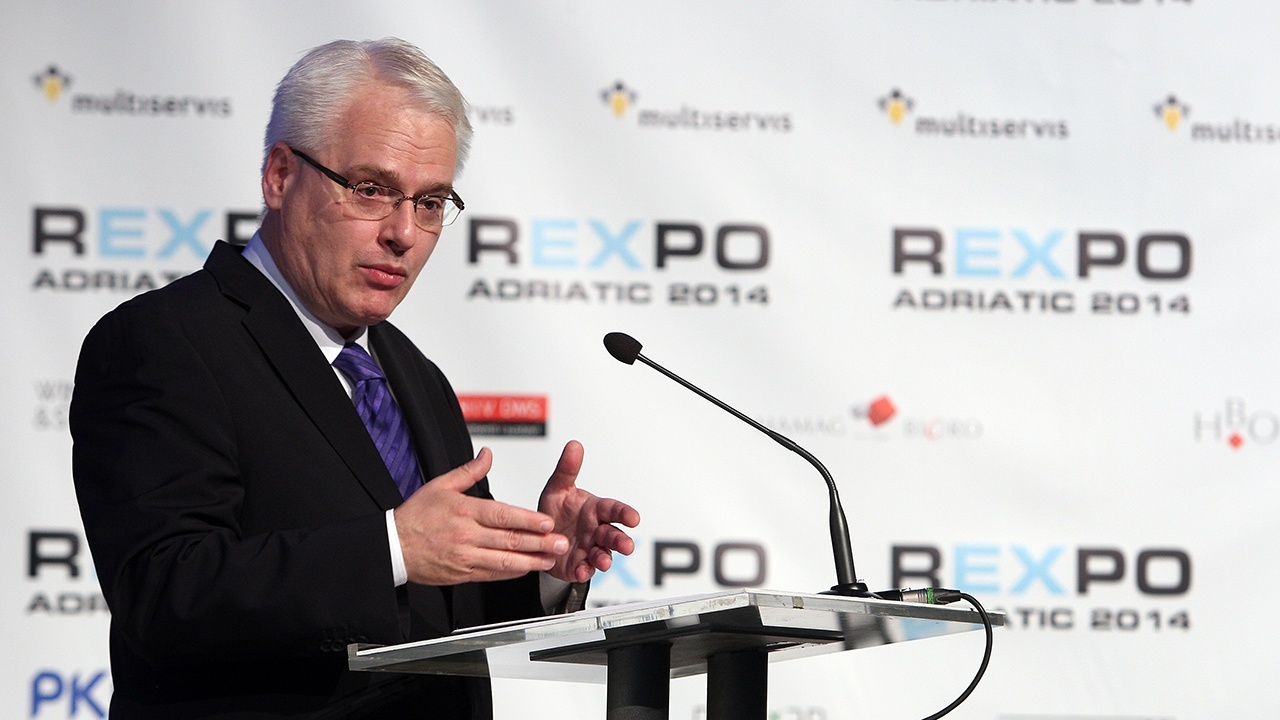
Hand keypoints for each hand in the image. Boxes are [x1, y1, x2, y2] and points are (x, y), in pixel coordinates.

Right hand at [393, 448, 568, 584]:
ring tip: (550, 559)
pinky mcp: (462, 573)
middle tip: (560, 543)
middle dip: (539, 543)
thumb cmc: (416, 516)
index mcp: (464, 510)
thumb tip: (487, 454)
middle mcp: (466, 535)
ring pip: (503, 561)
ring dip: (530, 561)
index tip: (548, 523)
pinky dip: (511, 573)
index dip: (528, 520)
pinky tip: (526, 569)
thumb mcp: (440, 485)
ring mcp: (465, 556)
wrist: (393, 546)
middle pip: (509, 540)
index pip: (503, 516)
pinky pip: (491, 574)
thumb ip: (469, 471)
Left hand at [538, 441, 640, 582]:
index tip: (634, 518)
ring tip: (602, 562)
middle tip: (627, 546)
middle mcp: (597, 530)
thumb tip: (574, 445)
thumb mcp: (557, 489)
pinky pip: (584, 570)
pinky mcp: (579, 566)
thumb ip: (567, 470)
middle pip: (613, 535)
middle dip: (621, 540)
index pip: (613, 510)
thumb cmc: (556, 511)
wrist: (540, 537)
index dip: (624, 513)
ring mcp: (590, 549)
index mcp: (595, 510)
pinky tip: (580, 571)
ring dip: (605, 559)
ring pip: (603, 555)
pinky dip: (583, 571)